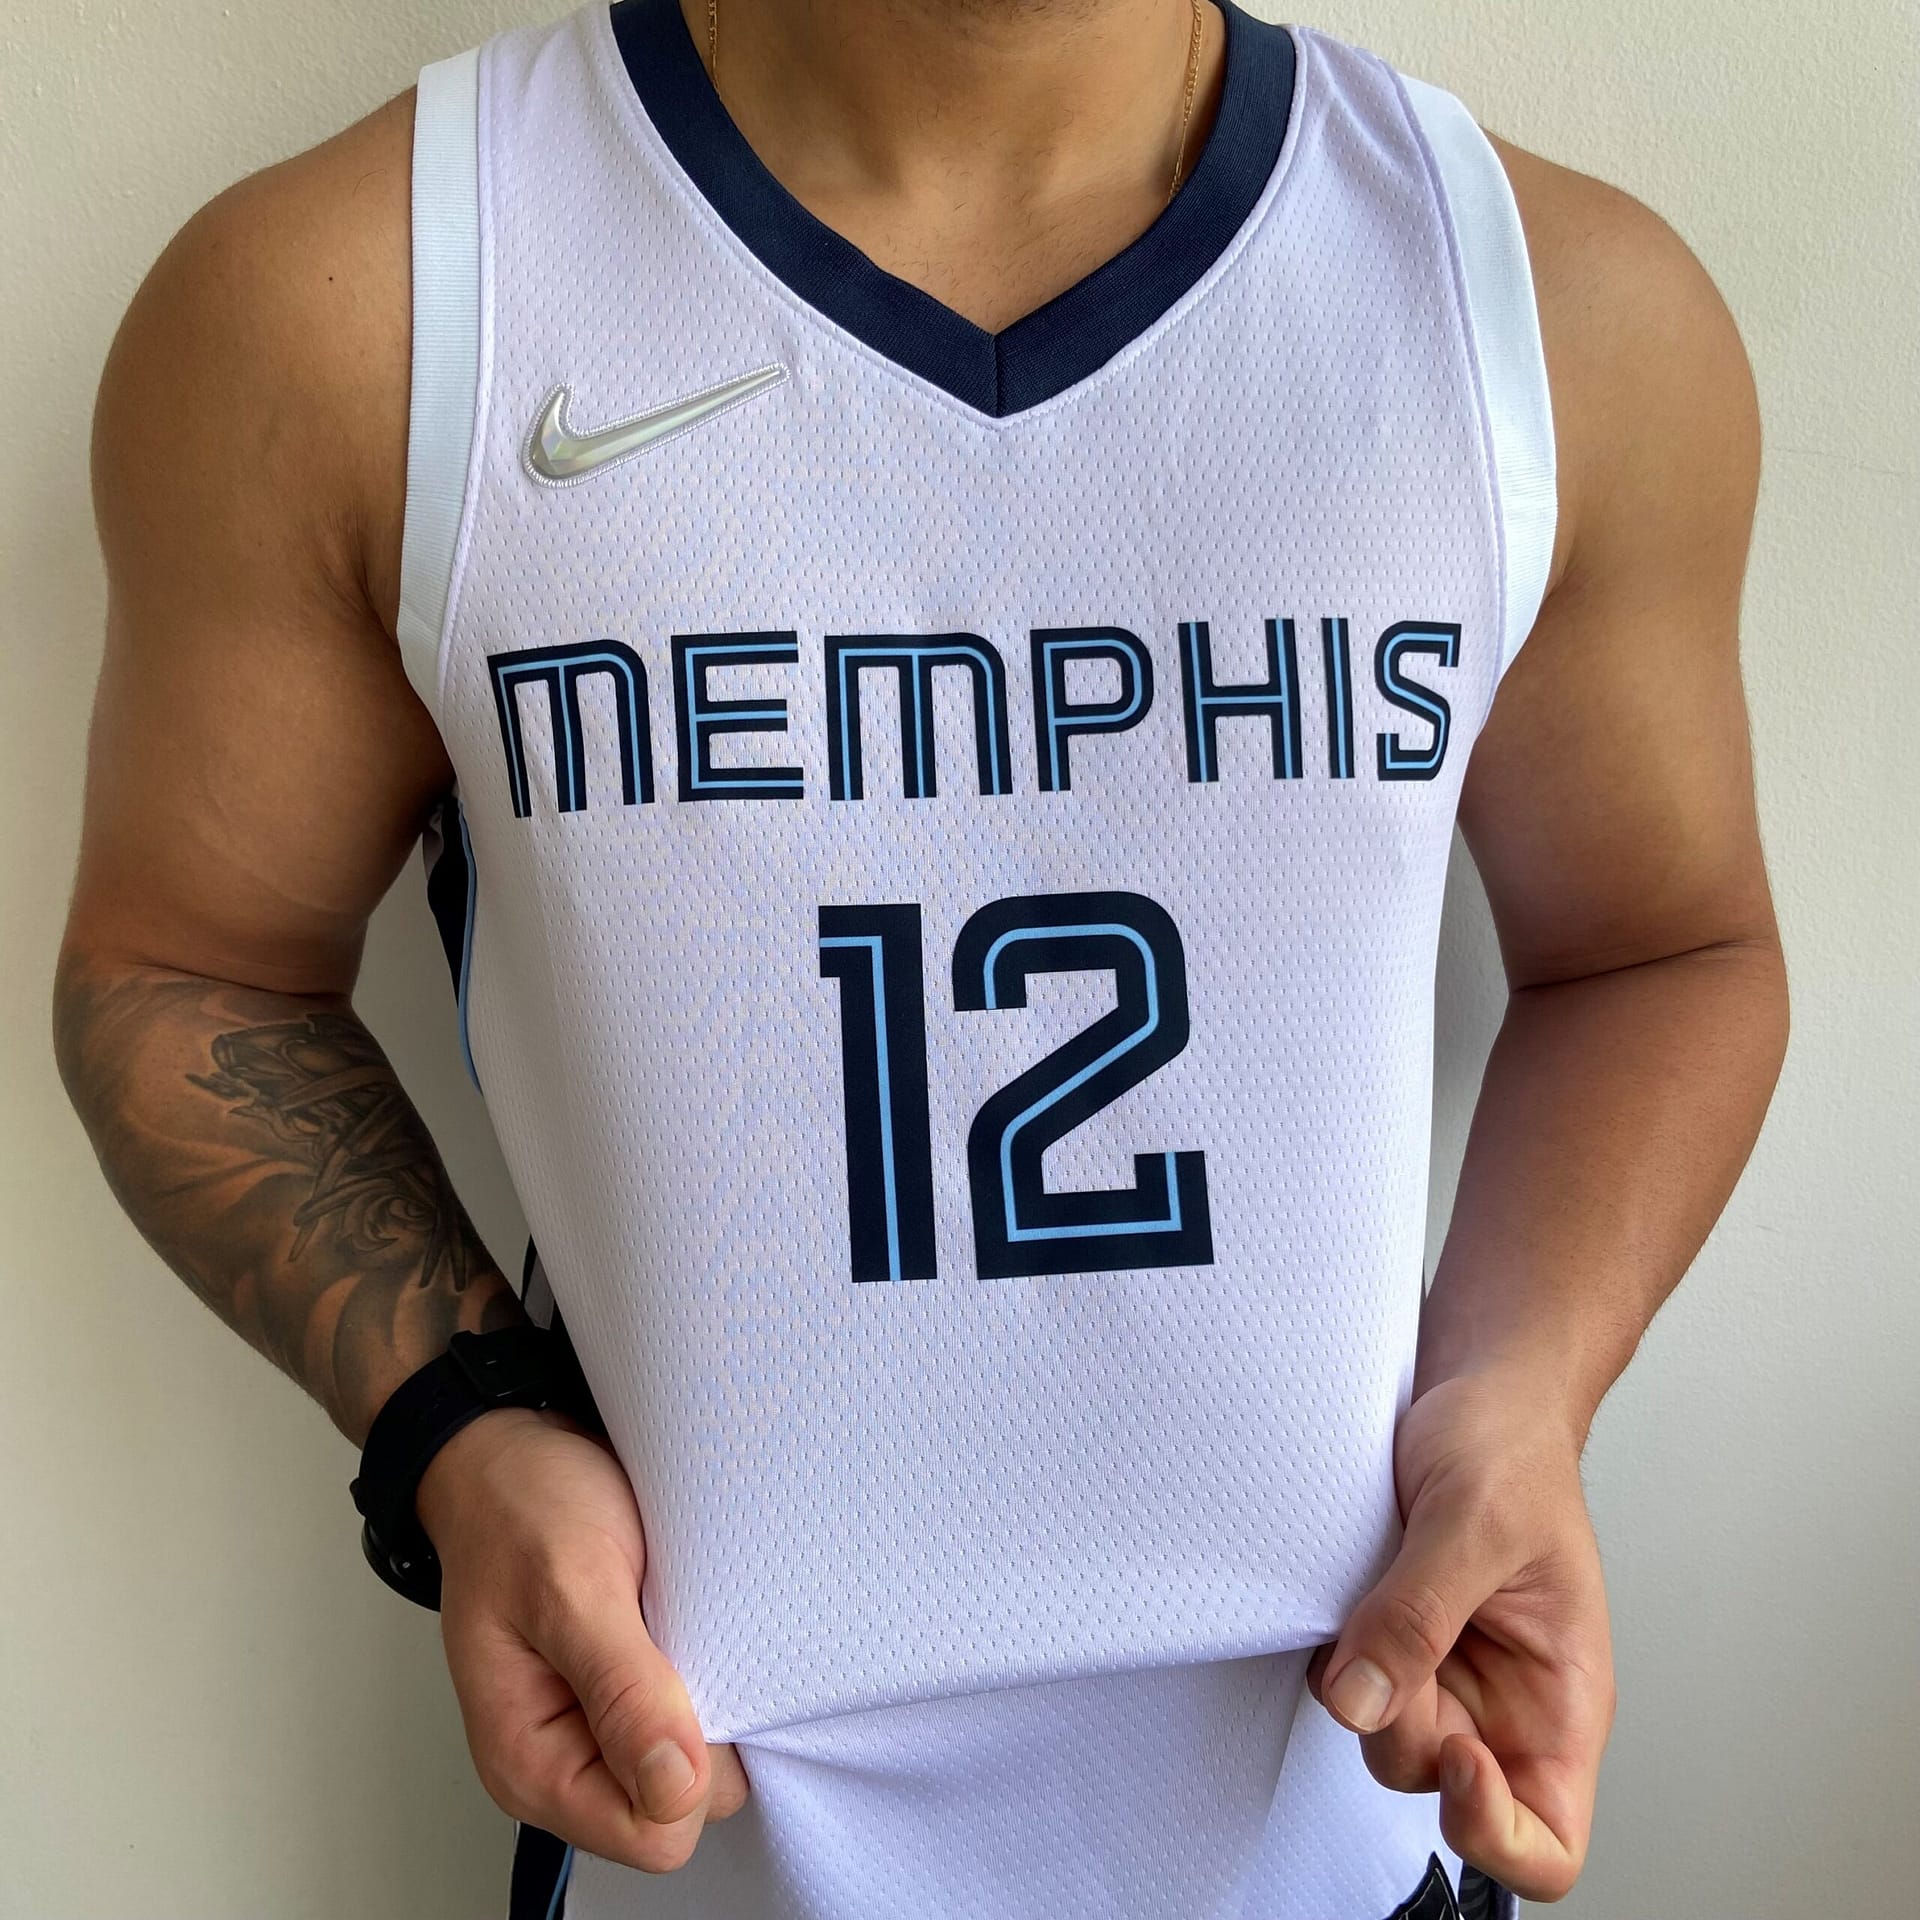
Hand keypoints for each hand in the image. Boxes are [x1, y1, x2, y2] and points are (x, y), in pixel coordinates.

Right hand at [416, 1406, 749, 1870]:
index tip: (690, 1672)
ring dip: (711, 1692)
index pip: (656, 1834)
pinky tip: (688, 1619)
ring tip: (680, 1617)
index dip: (694, 1765)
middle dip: (707, 1728)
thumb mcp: (573, 1586)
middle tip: (682, 1632)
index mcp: (531, 1763)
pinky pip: (696, 1715)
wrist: (510, 1453)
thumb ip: (622, 1692)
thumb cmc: (522, 1507)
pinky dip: (708, 1668)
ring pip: (700, 1761)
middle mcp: (565, 1763)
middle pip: (686, 1806)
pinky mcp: (628, 1694)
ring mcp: (598, 1731)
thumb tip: (673, 1790)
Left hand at [1307, 1373, 1614, 1901]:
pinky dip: (1335, 1653)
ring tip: (1375, 1593)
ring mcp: (1444, 1677)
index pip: (1548, 1844)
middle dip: (1405, 1730)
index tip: (1457, 1750)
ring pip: (1385, 1737)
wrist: (1475, 1392)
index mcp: (1562, 1700)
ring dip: (1363, 1685)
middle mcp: (1503, 1706)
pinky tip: (1349, 1591)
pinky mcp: (1393, 1644)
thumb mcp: (1473, 1522)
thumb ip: (1418, 1613)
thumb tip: (1361, 1702)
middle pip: (1443, 1792)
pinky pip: (1349, 1684)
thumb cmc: (1512, 1449)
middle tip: (1388, 1638)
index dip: (1494, 1830)